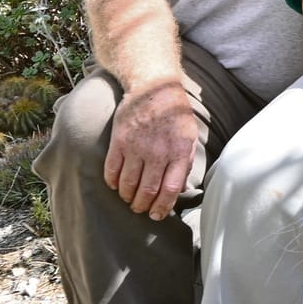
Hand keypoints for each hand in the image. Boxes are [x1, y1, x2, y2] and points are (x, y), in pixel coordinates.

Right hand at [104, 78, 205, 220]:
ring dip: (128, 197)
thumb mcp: (190, 136)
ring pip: (129, 184)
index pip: (170, 189)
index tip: (157, 215)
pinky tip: (116, 186)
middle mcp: (158, 152)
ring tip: (129, 200)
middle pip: (148, 190)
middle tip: (140, 210)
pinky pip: (112, 170)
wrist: (154, 88)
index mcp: (179, 152)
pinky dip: (113, 182)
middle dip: (143, 206)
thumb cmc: (175, 115)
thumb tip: (180, 189)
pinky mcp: (119, 141)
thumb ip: (186, 163)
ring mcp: (137, 147)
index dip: (162, 207)